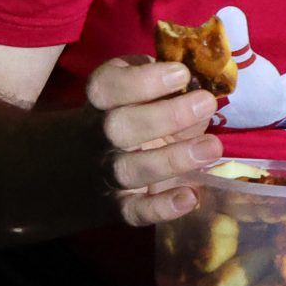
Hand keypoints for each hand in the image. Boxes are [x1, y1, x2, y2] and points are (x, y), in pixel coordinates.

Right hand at [82, 55, 222, 226]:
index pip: (106, 87)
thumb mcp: (137, 94)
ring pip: (128, 170)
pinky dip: (160, 208)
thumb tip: (205, 84)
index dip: (141, 80)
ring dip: (172, 159)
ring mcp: (106, 173)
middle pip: (118, 127)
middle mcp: (98, 137)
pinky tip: (190, 197)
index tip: (182, 73)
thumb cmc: (129, 116)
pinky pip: (133, 211)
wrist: (74, 168)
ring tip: (212, 147)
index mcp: (102, 102)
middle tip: (206, 103)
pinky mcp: (117, 206)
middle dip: (165, 116)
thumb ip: (164, 87)